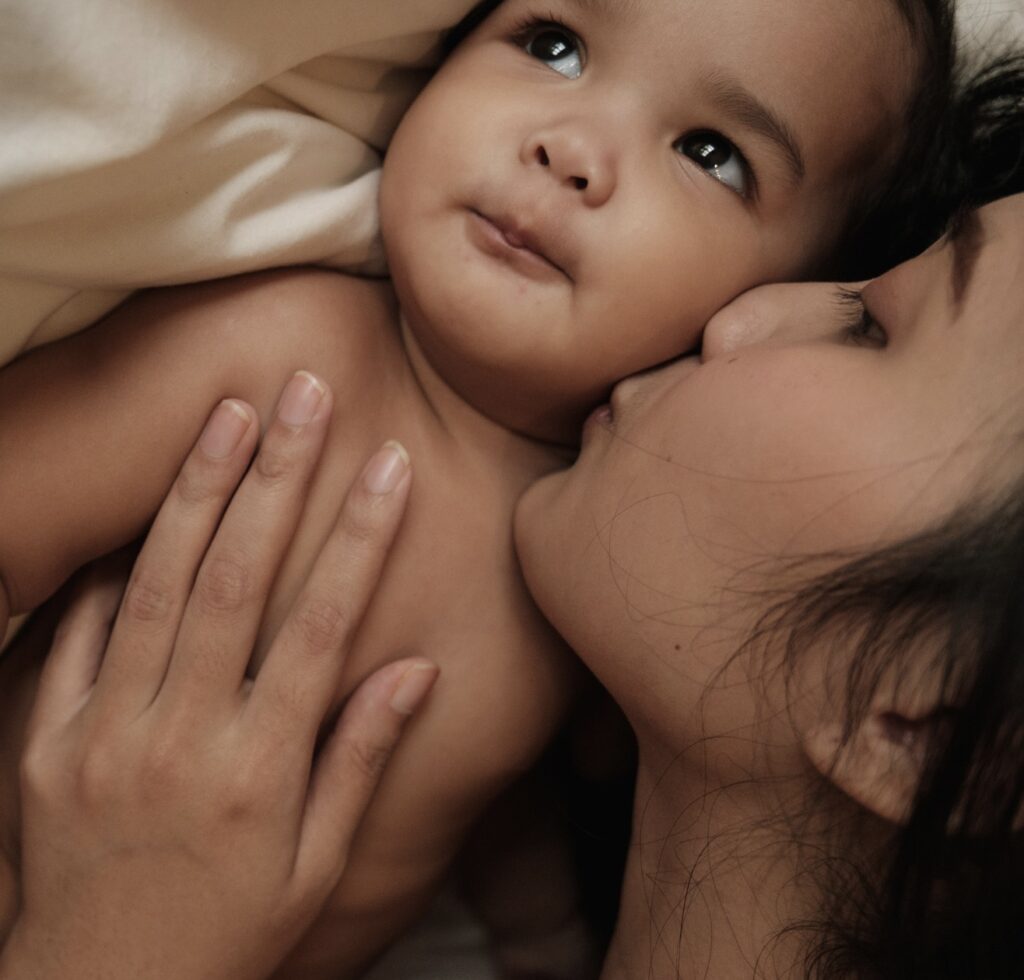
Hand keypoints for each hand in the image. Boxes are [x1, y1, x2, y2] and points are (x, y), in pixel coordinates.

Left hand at [1, 373, 435, 979]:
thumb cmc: (229, 932)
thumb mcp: (317, 866)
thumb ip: (361, 761)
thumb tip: (415, 671)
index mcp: (259, 769)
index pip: (322, 624)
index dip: (360, 536)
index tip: (390, 465)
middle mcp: (182, 736)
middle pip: (235, 580)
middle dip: (276, 478)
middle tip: (303, 396)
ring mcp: (105, 734)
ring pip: (154, 586)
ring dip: (196, 492)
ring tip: (228, 416)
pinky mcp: (46, 743)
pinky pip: (72, 638)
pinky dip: (104, 569)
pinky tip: (134, 511)